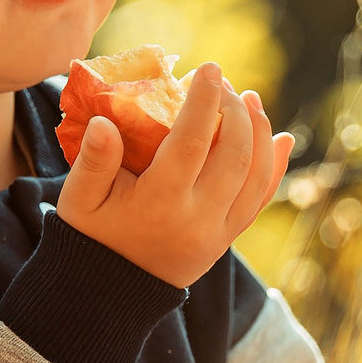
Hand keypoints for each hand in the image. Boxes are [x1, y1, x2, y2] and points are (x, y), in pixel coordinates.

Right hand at [57, 62, 289, 286]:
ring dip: (260, 132)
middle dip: (235, 111)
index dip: (205, 101)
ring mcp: (218, 232)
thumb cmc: (93, 235)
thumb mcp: (79, 201)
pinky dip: (275, 167)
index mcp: (159, 204)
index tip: (209, 69)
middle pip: (234, 155)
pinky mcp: (227, 239)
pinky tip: (282, 138)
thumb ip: (92, 162)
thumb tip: (104, 121)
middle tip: (224, 83)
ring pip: (256, 176)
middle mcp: (197, 219)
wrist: (112, 293)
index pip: (192, 143)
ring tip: (250, 99)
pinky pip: (261, 200)